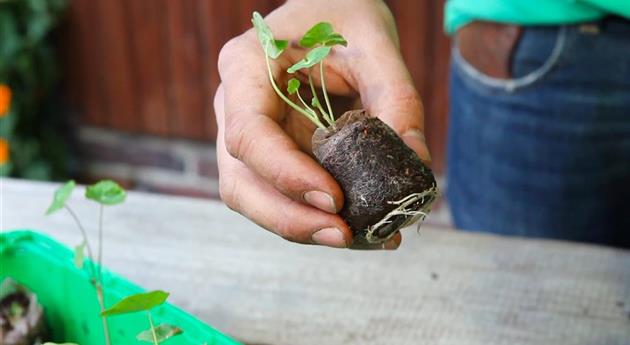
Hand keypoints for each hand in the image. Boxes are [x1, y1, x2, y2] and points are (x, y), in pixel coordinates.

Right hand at [214, 0, 430, 248]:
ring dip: (301, 227)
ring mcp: (247, 135)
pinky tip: (357, 230)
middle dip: (289, 218)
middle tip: (345, 235)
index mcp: (246, 66)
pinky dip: (313, 218)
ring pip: (254, 199)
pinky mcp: (270, 154)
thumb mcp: (375, 41)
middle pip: (240, 182)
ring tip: (360, 239)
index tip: (334, 198)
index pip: (247, 134)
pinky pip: (281, 196)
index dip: (284, 174)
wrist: (328, 11)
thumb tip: (416, 163)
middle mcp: (233, 106)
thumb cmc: (343, 14)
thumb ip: (397, 97)